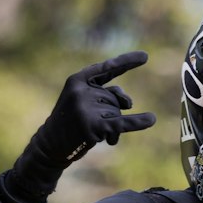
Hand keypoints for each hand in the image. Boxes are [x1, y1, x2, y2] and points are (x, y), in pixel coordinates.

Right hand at [19, 51, 156, 177]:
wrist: (51, 145)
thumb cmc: (70, 121)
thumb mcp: (83, 100)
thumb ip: (106, 94)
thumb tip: (129, 103)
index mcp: (78, 80)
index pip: (107, 69)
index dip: (127, 62)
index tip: (146, 56)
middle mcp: (81, 91)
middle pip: (114, 97)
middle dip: (111, 111)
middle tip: (93, 121)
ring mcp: (86, 108)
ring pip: (117, 113)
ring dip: (112, 127)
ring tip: (96, 133)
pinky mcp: (93, 126)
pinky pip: (122, 123)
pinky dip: (138, 122)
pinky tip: (151, 119)